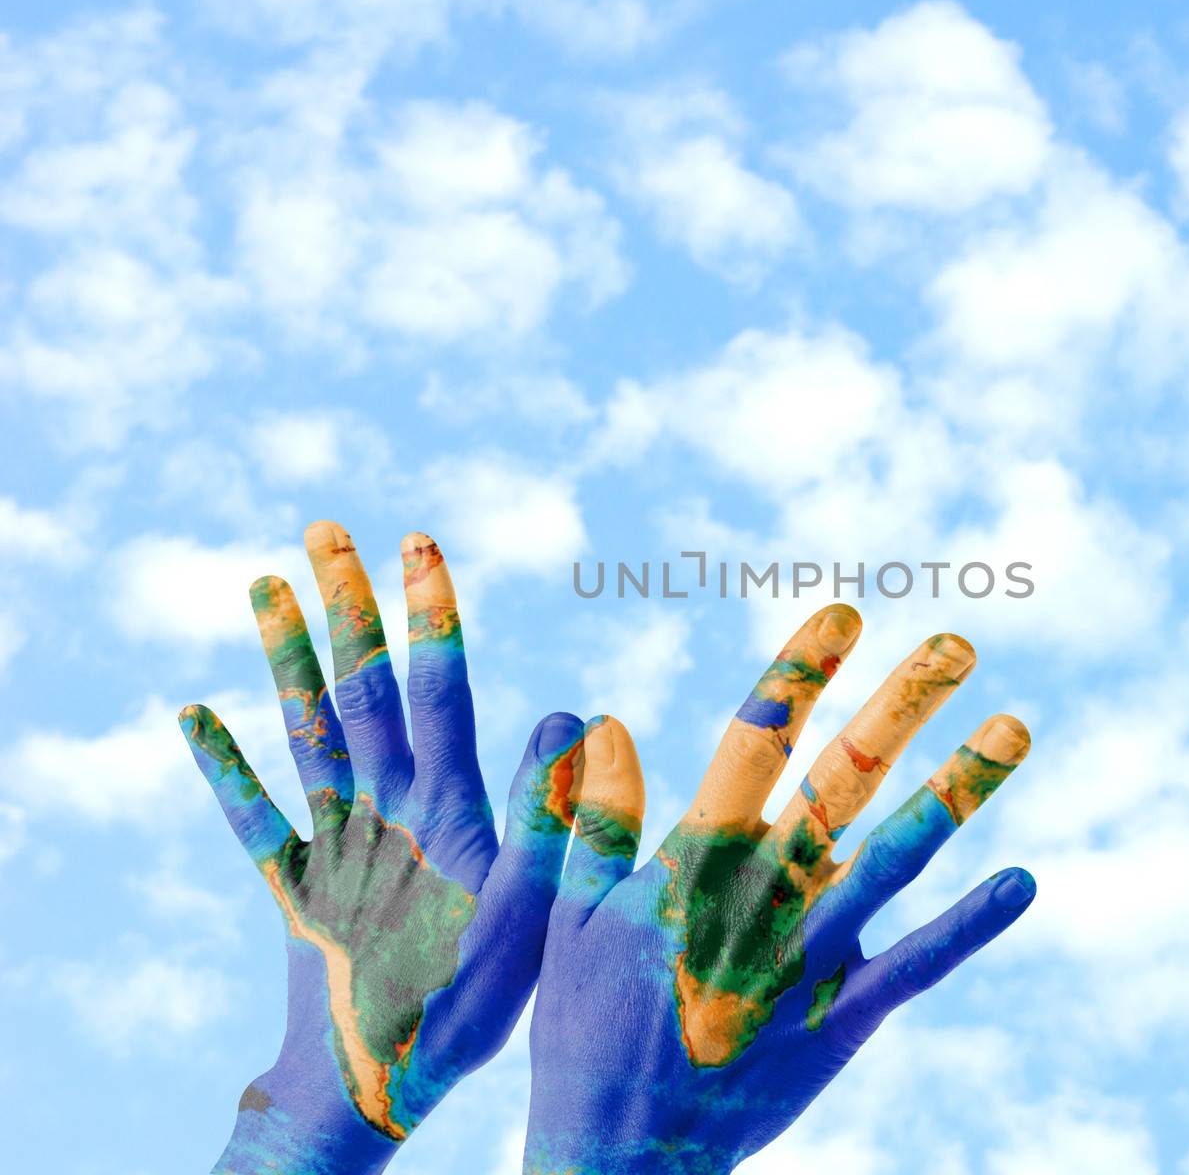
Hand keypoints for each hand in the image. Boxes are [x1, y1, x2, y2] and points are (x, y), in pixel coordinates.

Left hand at [182, 522, 580, 1174]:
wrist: (371, 1086)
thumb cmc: (466, 1003)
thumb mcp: (530, 913)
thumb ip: (550, 815)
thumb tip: (569, 716)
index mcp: (442, 809)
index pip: (435, 689)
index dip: (428, 613)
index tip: (417, 543)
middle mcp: (379, 810)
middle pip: (358, 689)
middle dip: (347, 606)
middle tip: (327, 532)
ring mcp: (329, 842)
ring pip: (304, 731)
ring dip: (284, 657)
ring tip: (263, 584)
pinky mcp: (291, 884)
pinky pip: (249, 817)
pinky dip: (220, 766)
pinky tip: (190, 714)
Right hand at [522, 604, 1034, 1172]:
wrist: (620, 1154)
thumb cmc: (585, 1025)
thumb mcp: (564, 915)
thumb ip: (590, 817)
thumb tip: (599, 720)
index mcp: (694, 862)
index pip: (755, 743)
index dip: (802, 672)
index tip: (847, 612)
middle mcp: (763, 898)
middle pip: (842, 781)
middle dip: (900, 707)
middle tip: (957, 644)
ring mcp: (811, 959)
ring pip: (894, 859)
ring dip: (957, 792)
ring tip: (1016, 728)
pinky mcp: (844, 1019)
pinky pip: (918, 965)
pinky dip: (972, 924)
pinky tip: (1027, 881)